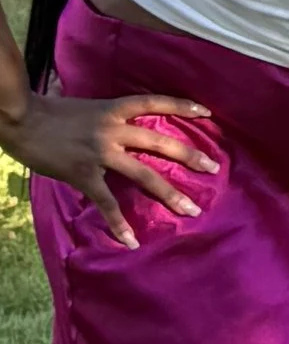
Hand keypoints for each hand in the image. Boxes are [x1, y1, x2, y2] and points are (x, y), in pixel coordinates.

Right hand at [0, 91, 218, 245]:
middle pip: (160, 142)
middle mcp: (113, 129)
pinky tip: (131, 240)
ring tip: (191, 209)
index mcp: (112, 109)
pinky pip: (107, 202)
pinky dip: (119, 223)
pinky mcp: (84, 174)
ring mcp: (100, 152)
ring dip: (169, 193)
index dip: (181, 106)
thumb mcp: (83, 107)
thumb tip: (115, 123)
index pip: (154, 103)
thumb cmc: (47, 112)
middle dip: (189, 156)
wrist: (20, 119)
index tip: (206, 113)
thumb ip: (103, 116)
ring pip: (144, 174)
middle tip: (213, 168)